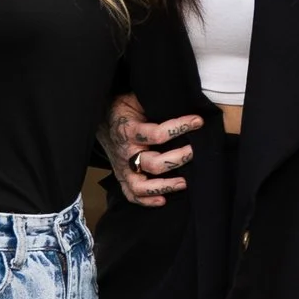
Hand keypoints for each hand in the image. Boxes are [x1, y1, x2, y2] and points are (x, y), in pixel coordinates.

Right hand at [105, 92, 201, 206]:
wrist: (100, 119)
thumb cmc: (124, 108)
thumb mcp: (135, 98)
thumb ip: (153, 101)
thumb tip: (181, 96)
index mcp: (128, 130)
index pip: (157, 134)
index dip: (179, 127)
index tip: (198, 121)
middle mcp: (125, 152)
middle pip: (152, 163)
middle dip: (177, 158)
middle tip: (195, 151)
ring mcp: (122, 168)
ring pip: (141, 186)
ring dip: (164, 186)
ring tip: (185, 182)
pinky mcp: (122, 177)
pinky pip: (131, 195)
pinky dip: (146, 201)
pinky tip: (163, 200)